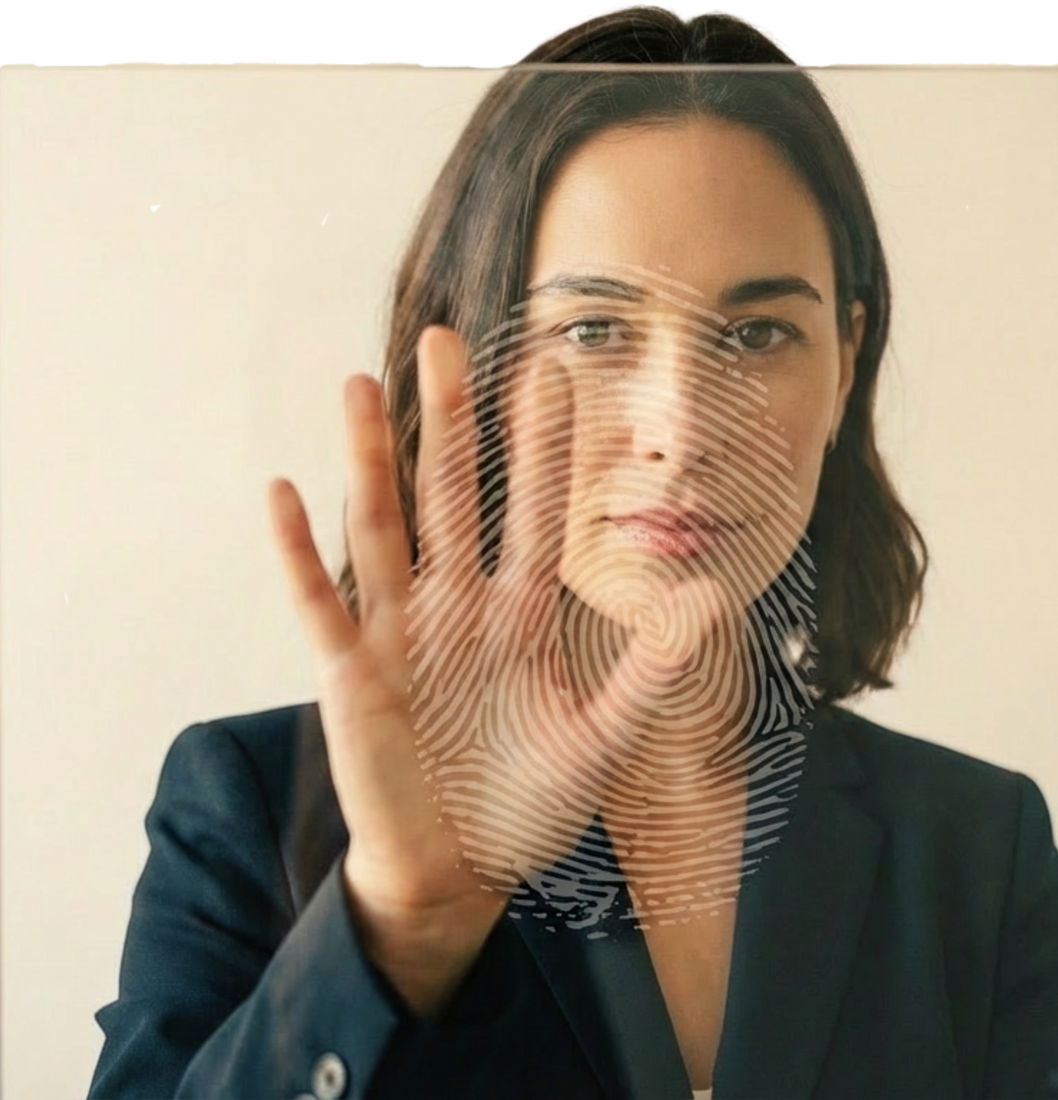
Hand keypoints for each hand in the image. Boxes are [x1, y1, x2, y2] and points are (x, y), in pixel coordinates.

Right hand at [268, 327, 705, 1008]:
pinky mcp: (349, 671)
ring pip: (383, 527)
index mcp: (518, 613)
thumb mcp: (602, 740)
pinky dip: (298, 551)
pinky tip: (284, 492)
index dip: (539, 443)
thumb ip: (650, 670)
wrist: (459, 869)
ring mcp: (398, 632)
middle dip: (449, 420)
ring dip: (371, 459)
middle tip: (447, 339)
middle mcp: (456, 605)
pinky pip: (320, 601)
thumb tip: (713, 596)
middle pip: (450, 494)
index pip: (531, 509)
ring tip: (362, 384)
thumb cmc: (528, 804)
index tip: (550, 368)